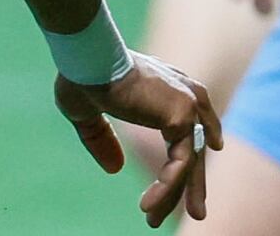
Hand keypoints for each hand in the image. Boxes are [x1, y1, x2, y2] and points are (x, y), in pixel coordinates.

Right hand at [55, 54, 223, 225]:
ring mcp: (187, 104)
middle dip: (193, 183)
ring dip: (173, 195)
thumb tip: (115, 168)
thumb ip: (103, 139)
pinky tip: (148, 206)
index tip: (193, 168)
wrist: (88, 60)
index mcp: (167, 86)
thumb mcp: (89, 113)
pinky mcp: (183, 116)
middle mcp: (184, 93)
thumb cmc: (83, 76)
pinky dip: (166, 188)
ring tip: (154, 221)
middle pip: (195, 146)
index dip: (193, 146)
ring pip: (188, 161)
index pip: (189, 122)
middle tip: (196, 213)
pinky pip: (180, 164)